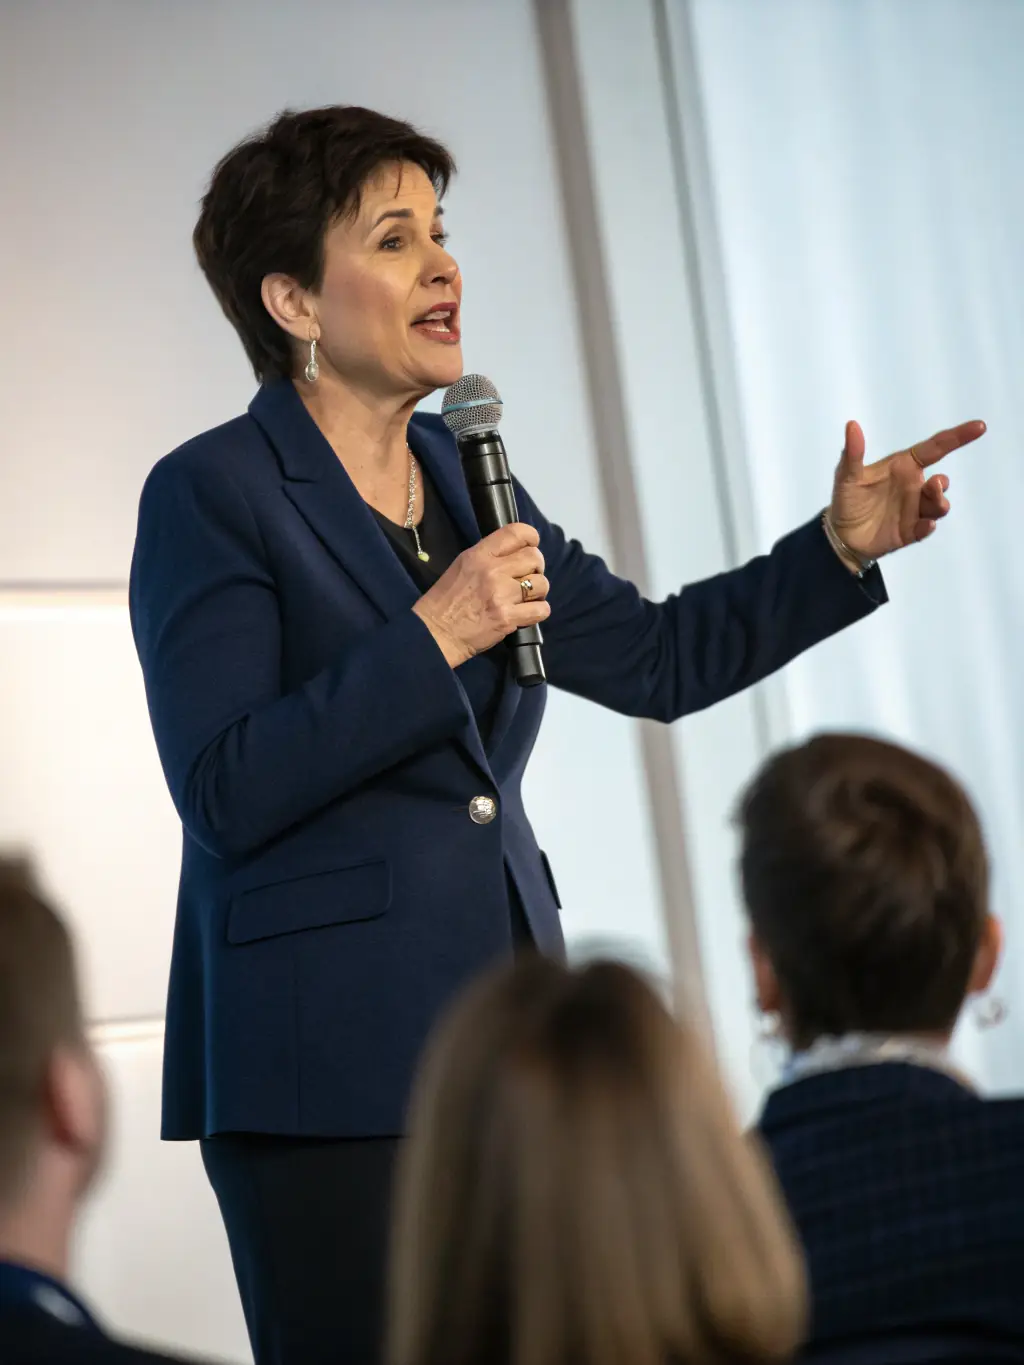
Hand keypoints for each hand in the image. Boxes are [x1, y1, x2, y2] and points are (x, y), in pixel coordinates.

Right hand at [413, 523, 550, 667]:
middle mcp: (492, 571)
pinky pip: (541, 610)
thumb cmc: (446, 600)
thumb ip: (488, 556)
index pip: (516, 532)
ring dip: (538, 591)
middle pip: (534, 558)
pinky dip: (538, 611)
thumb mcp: (461, 566)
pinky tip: (527, 613)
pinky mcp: (508, 618)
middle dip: (536, 567)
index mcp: (479, 555)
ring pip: (542, 584)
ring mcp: (501, 595)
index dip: (531, 537)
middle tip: (527, 577)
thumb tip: (515, 554)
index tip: (532, 545)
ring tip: (525, 597)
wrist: (436, 633)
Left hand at [829, 418, 985, 563]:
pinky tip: (925, 525)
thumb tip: (852, 424)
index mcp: (903, 467)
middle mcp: (914, 487)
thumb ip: (853, 453)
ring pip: (939, 505)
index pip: (935, 448)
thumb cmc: (847, 500)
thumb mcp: (846, 476)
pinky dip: (928, 526)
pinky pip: (926, 528)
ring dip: (939, 503)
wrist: (841, 536)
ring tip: (931, 507)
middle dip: (942, 484)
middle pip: (940, 482)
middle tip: (934, 484)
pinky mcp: (911, 531)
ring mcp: (914, 509)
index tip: (980, 426)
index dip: (957, 437)